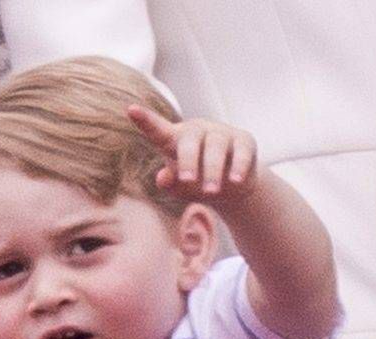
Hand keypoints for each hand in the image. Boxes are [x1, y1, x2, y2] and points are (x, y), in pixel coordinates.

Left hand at [128, 104, 259, 202]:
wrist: (232, 186)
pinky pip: (241, 152)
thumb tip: (162, 178)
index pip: (158, 130)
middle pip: (190, 140)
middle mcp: (198, 131)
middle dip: (188, 160)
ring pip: (215, 146)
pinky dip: (238, 166)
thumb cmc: (198, 182)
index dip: (146, 121)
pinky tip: (235, 180)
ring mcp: (222, 133)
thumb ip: (170, 184)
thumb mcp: (181, 187)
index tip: (132, 110)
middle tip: (187, 181)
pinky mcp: (244, 141)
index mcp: (176, 139)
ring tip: (211, 191)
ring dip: (213, 170)